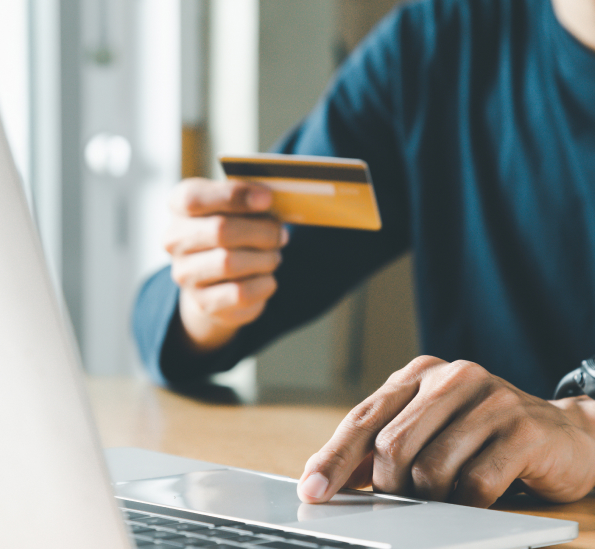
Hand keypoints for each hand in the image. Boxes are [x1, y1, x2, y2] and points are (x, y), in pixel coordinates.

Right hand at [163, 178, 287, 353]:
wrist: (215, 282)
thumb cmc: (231, 233)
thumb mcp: (234, 206)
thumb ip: (246, 196)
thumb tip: (264, 198)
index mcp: (179, 206)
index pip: (194, 197)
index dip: (233, 195)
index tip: (267, 198)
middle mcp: (173, 240)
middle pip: (220, 230)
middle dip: (261, 231)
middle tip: (281, 235)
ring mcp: (185, 274)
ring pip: (230, 263)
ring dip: (265, 259)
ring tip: (272, 256)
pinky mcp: (203, 302)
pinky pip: (241, 292)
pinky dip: (264, 283)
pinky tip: (266, 278)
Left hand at [296, 356, 594, 507]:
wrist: (566, 435)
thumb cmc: (483, 436)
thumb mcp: (428, 431)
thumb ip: (378, 447)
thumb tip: (324, 477)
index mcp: (420, 374)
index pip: (362, 418)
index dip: (334, 459)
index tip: (313, 491)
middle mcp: (452, 377)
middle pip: (390, 446)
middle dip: (389, 486)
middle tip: (402, 501)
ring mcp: (491, 400)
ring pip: (430, 469)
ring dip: (430, 499)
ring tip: (448, 495)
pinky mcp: (524, 430)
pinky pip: (475, 485)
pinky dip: (467, 504)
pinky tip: (476, 498)